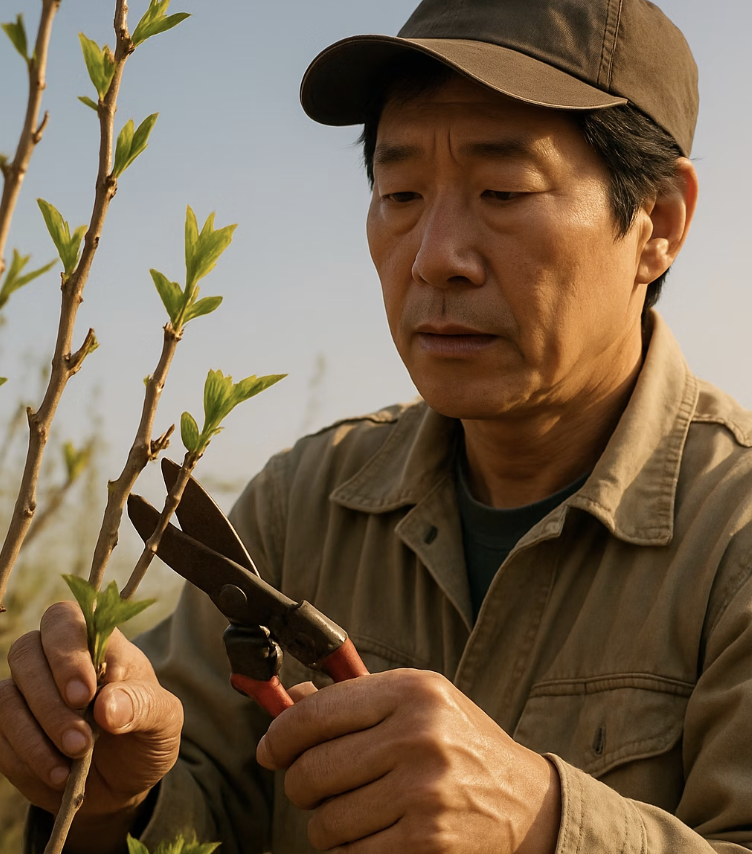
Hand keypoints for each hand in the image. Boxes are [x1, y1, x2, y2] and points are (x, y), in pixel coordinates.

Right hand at [0, 600, 182, 849]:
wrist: (127, 782)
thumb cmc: (146, 735)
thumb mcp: (163, 720)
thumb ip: (142, 705)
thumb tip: (107, 707)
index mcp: (97, 643)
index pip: (65, 619)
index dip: (66, 651)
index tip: (84, 695)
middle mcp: (54, 661)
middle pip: (25, 652)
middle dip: (49, 700)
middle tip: (81, 740)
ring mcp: (27, 695)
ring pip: (5, 697)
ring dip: (34, 735)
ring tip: (73, 761)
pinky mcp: (9, 732)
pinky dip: (24, 759)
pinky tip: (57, 776)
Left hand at [257, 669, 560, 852]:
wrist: (527, 802)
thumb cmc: (460, 744)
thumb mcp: (417, 703)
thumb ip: (353, 700)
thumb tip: (288, 700)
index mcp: (411, 691)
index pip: (315, 714)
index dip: (280, 736)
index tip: (271, 750)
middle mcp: (417, 735)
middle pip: (311, 772)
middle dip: (301, 785)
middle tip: (315, 786)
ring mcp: (423, 791)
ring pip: (325, 823)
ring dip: (327, 825)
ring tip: (355, 811)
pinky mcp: (426, 842)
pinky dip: (352, 851)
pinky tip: (375, 834)